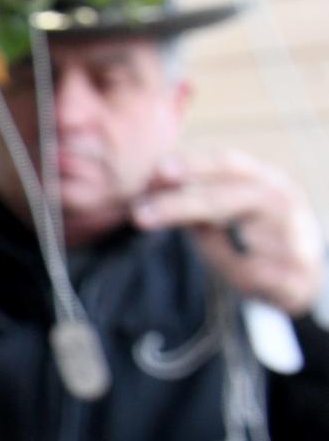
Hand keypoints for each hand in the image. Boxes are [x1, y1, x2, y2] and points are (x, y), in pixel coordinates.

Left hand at [132, 151, 325, 315]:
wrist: (300, 273)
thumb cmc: (247, 234)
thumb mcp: (219, 212)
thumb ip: (189, 198)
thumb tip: (145, 189)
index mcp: (260, 178)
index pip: (226, 163)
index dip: (194, 164)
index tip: (157, 171)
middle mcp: (281, 199)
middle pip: (229, 197)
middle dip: (181, 205)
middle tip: (139, 213)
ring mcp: (296, 234)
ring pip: (251, 239)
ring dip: (214, 249)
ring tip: (191, 254)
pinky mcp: (301, 271)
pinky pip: (265, 275)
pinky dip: (249, 277)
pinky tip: (245, 276)